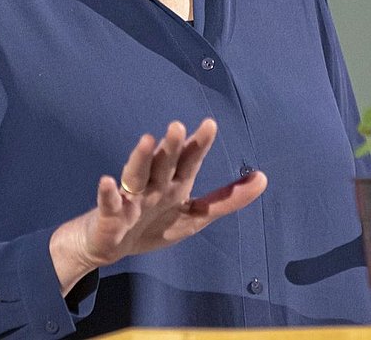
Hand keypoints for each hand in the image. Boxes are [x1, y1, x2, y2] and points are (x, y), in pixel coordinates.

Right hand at [49, 118, 266, 292]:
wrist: (109, 246)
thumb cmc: (152, 225)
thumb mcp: (194, 217)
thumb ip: (226, 200)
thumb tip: (263, 178)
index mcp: (174, 185)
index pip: (189, 162)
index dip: (199, 145)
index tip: (210, 124)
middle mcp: (153, 185)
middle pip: (164, 163)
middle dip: (172, 147)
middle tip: (178, 126)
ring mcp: (130, 198)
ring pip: (136, 175)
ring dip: (141, 158)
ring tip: (148, 141)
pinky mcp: (110, 215)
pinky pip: (109, 203)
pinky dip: (107, 193)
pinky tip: (107, 181)